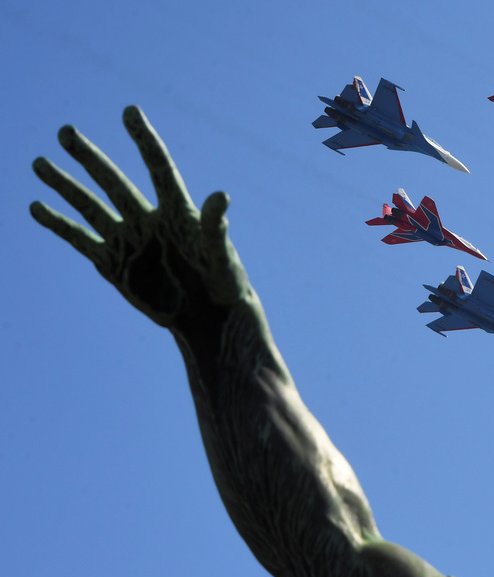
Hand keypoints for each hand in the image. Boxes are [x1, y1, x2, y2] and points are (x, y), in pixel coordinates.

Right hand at [30, 106, 249, 332]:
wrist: (210, 315)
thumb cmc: (224, 282)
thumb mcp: (221, 255)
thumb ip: (215, 227)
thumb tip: (221, 196)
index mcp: (177, 211)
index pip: (158, 168)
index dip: (144, 141)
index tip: (130, 111)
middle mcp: (148, 219)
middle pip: (114, 182)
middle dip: (89, 158)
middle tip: (66, 132)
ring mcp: (129, 240)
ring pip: (90, 206)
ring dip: (65, 185)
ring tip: (40, 163)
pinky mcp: (114, 264)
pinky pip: (80, 240)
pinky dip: (58, 224)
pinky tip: (36, 208)